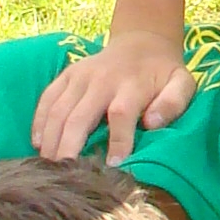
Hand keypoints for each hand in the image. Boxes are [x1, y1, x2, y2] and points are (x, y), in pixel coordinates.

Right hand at [31, 31, 195, 164]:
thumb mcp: (182, 83)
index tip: (113, 166)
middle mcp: (101, 79)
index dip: (117, 141)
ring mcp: (80, 76)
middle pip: (79, 117)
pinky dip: (39, 121)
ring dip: (52, 141)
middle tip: (67, 177)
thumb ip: (173, 103)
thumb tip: (152, 123)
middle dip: (71, 148)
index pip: (121, 114)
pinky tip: (38, 144)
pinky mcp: (66, 75)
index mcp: (131, 84)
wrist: (142, 42)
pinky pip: (47, 98)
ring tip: (49, 168)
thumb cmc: (163, 74)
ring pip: (58, 111)